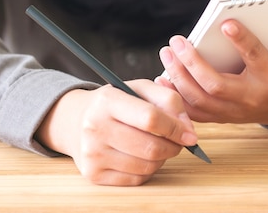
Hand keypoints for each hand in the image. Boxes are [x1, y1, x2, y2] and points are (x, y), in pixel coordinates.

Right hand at [35, 79, 197, 185]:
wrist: (77, 121)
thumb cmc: (117, 103)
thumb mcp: (140, 89)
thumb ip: (169, 100)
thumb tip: (188, 130)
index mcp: (107, 101)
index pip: (151, 118)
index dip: (176, 128)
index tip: (190, 134)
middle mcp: (95, 127)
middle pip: (151, 147)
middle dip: (173, 146)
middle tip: (178, 142)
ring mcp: (92, 153)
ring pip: (146, 165)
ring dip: (162, 158)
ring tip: (159, 145)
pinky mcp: (93, 174)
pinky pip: (136, 179)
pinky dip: (148, 169)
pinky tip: (143, 156)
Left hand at [156, 5, 267, 124]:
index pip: (256, 58)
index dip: (243, 41)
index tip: (227, 22)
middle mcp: (251, 98)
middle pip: (216, 85)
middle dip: (193, 64)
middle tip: (177, 41)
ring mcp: (233, 111)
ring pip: (199, 98)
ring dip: (178, 76)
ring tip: (167, 52)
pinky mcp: (220, 117)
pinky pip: (192, 112)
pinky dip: (175, 97)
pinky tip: (162, 77)